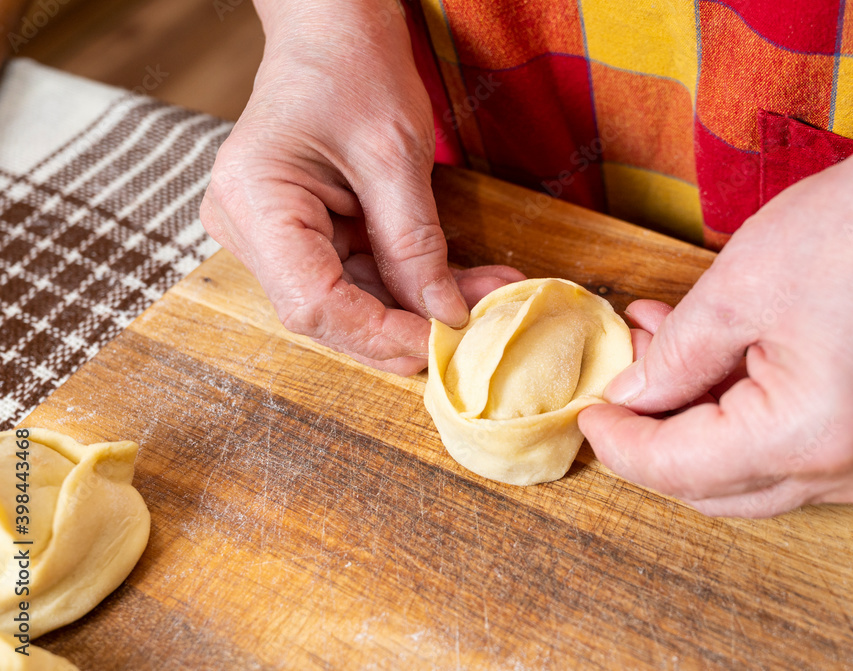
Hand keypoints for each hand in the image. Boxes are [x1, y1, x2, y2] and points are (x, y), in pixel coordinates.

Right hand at [201, 0, 522, 374]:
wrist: (333, 29)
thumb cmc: (354, 67)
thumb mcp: (395, 155)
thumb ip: (415, 244)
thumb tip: (444, 317)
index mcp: (254, 201)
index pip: (312, 302)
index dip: (379, 333)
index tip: (441, 342)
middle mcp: (249, 227)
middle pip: (328, 312)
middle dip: (405, 326)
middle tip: (472, 330)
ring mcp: (274, 234)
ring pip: (351, 300)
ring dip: (419, 307)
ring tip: (487, 297)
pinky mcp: (304, 234)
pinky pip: (360, 276)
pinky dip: (412, 283)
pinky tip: (464, 284)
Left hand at [579, 63, 852, 516]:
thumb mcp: (737, 290)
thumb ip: (672, 361)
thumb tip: (630, 399)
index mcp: (812, 436)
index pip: (682, 469)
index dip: (623, 445)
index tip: (588, 415)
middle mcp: (851, 473)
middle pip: (715, 487)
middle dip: (654, 440)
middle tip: (618, 386)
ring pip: (747, 474)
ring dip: (693, 425)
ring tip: (658, 354)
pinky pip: (787, 451)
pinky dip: (738, 417)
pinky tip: (708, 360)